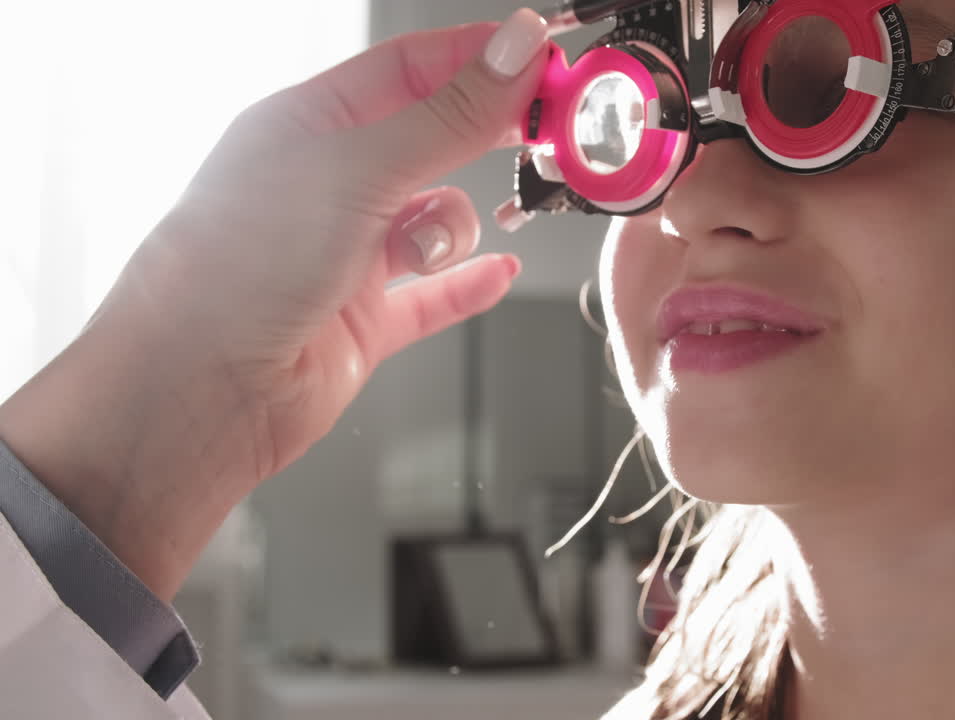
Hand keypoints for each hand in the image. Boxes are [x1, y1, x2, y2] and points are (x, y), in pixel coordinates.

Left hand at [0, 9, 549, 598]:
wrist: (198, 389)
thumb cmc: (236, 267)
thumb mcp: (356, 168)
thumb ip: (447, 116)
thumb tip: (514, 50)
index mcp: (308, 124)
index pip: (411, 69)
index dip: (478, 59)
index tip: (542, 56)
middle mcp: (327, 185)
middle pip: (432, 139)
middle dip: (486, 135)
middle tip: (544, 131)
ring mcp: (346, 254)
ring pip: (438, 221)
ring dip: (452, 229)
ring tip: (425, 249)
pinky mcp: (363, 320)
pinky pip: (435, 296)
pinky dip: (470, 285)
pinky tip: (501, 273)